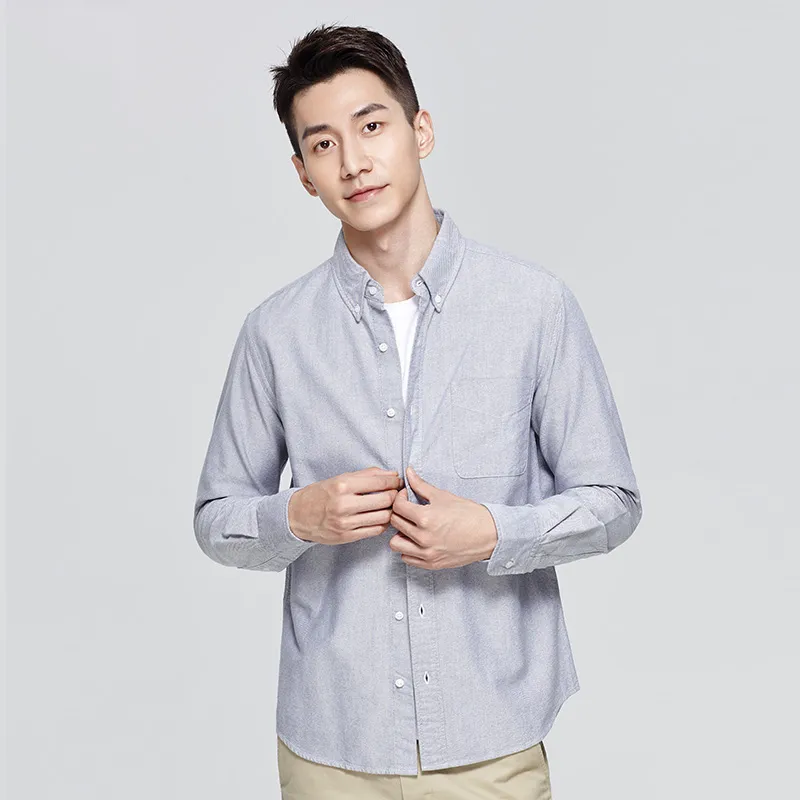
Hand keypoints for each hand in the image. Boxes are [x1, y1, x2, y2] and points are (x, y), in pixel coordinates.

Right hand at [288, 467, 403, 544]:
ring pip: (384, 517)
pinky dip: (383, 523)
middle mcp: (344, 504)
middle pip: (386, 500)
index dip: (394, 481)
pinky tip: (381, 517)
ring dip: (392, 510)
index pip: (380, 482)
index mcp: (343, 485)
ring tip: (391, 505)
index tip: (398, 480)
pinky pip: (376, 530)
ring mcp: (346, 522)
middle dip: (396, 495)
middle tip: (399, 493)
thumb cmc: (320, 495)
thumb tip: (391, 473)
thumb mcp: (340, 478)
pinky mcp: (347, 536)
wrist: (297, 516)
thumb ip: (367, 475)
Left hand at [388, 465, 497, 568]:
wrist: (488, 534)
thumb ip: (421, 485)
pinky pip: (406, 558)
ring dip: (399, 533)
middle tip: (408, 508)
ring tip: (410, 526)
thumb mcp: (443, 496)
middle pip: (395, 523)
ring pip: (395, 544)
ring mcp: (427, 553)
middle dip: (399, 512)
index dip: (400, 497)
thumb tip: (408, 472)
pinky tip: (416, 540)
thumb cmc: (469, 514)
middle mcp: (423, 538)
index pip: (398, 506)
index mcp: (425, 518)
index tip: (406, 496)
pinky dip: (408, 548)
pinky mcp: (431, 564)